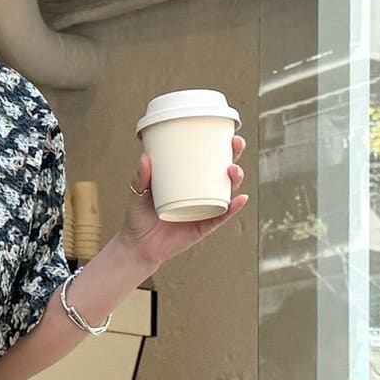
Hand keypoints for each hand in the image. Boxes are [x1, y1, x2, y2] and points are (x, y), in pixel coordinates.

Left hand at [119, 134, 247, 272]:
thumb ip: (141, 177)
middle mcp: (200, 192)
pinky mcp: (204, 226)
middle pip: (223, 171)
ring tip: (233, 171)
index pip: (207, 159)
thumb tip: (145, 157)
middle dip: (234, 156)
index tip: (226, 132)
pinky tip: (241, 199)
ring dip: (235, 179)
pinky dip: (233, 208)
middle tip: (235, 144)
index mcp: (187, 180)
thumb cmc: (139, 217)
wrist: (138, 247)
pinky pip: (222, 216)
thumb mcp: (138, 194)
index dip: (221, 145)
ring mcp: (204, 209)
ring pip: (226, 191)